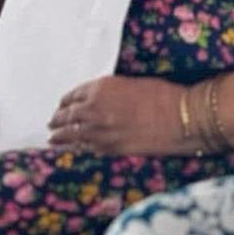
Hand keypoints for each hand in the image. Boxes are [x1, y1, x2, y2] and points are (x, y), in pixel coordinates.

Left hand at [48, 75, 182, 155]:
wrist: (181, 117)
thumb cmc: (163, 95)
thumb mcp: (131, 84)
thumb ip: (109, 92)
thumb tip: (100, 101)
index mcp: (99, 87)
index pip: (73, 95)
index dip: (66, 102)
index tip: (62, 106)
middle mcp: (94, 108)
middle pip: (68, 116)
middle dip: (58, 120)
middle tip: (52, 123)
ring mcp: (100, 131)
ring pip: (71, 135)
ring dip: (60, 137)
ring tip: (53, 139)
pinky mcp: (110, 149)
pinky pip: (86, 149)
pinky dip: (77, 149)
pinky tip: (73, 150)